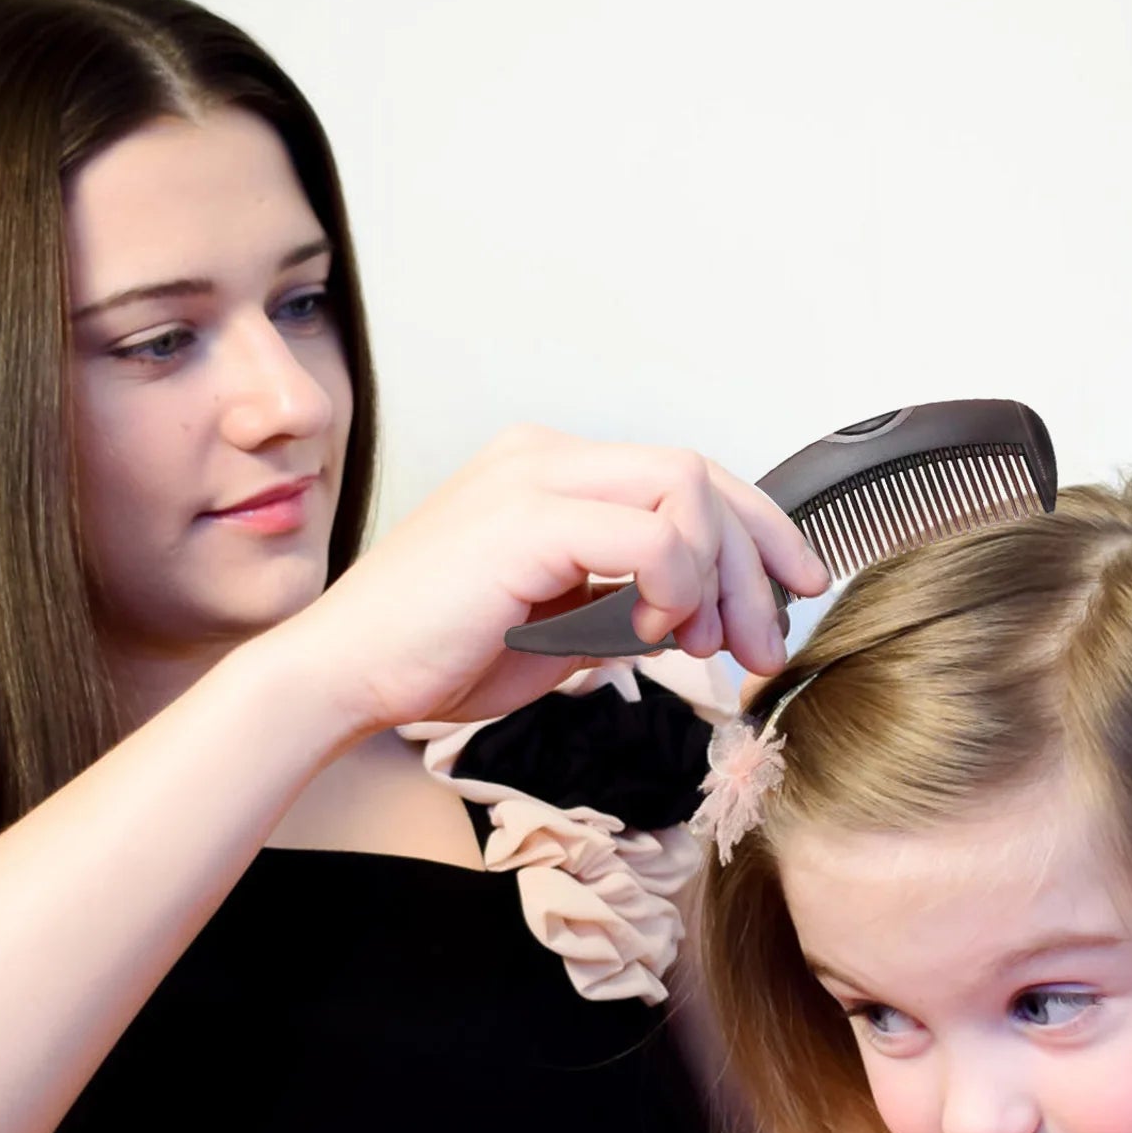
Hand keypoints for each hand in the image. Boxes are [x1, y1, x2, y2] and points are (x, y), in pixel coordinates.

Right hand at [301, 425, 829, 729]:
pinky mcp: (524, 518)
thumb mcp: (557, 629)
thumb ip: (624, 606)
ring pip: (686, 489)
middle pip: (700, 473)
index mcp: (548, 472)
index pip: (682, 476)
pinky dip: (674, 587)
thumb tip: (692, 614)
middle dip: (757, 562)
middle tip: (764, 643)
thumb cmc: (432, 657)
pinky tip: (652, 635)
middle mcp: (543, 455)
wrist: (342, 677)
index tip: (790, 592)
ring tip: (701, 647)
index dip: (755, 532)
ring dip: (719, 578)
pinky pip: (650, 535)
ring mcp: (532, 478)